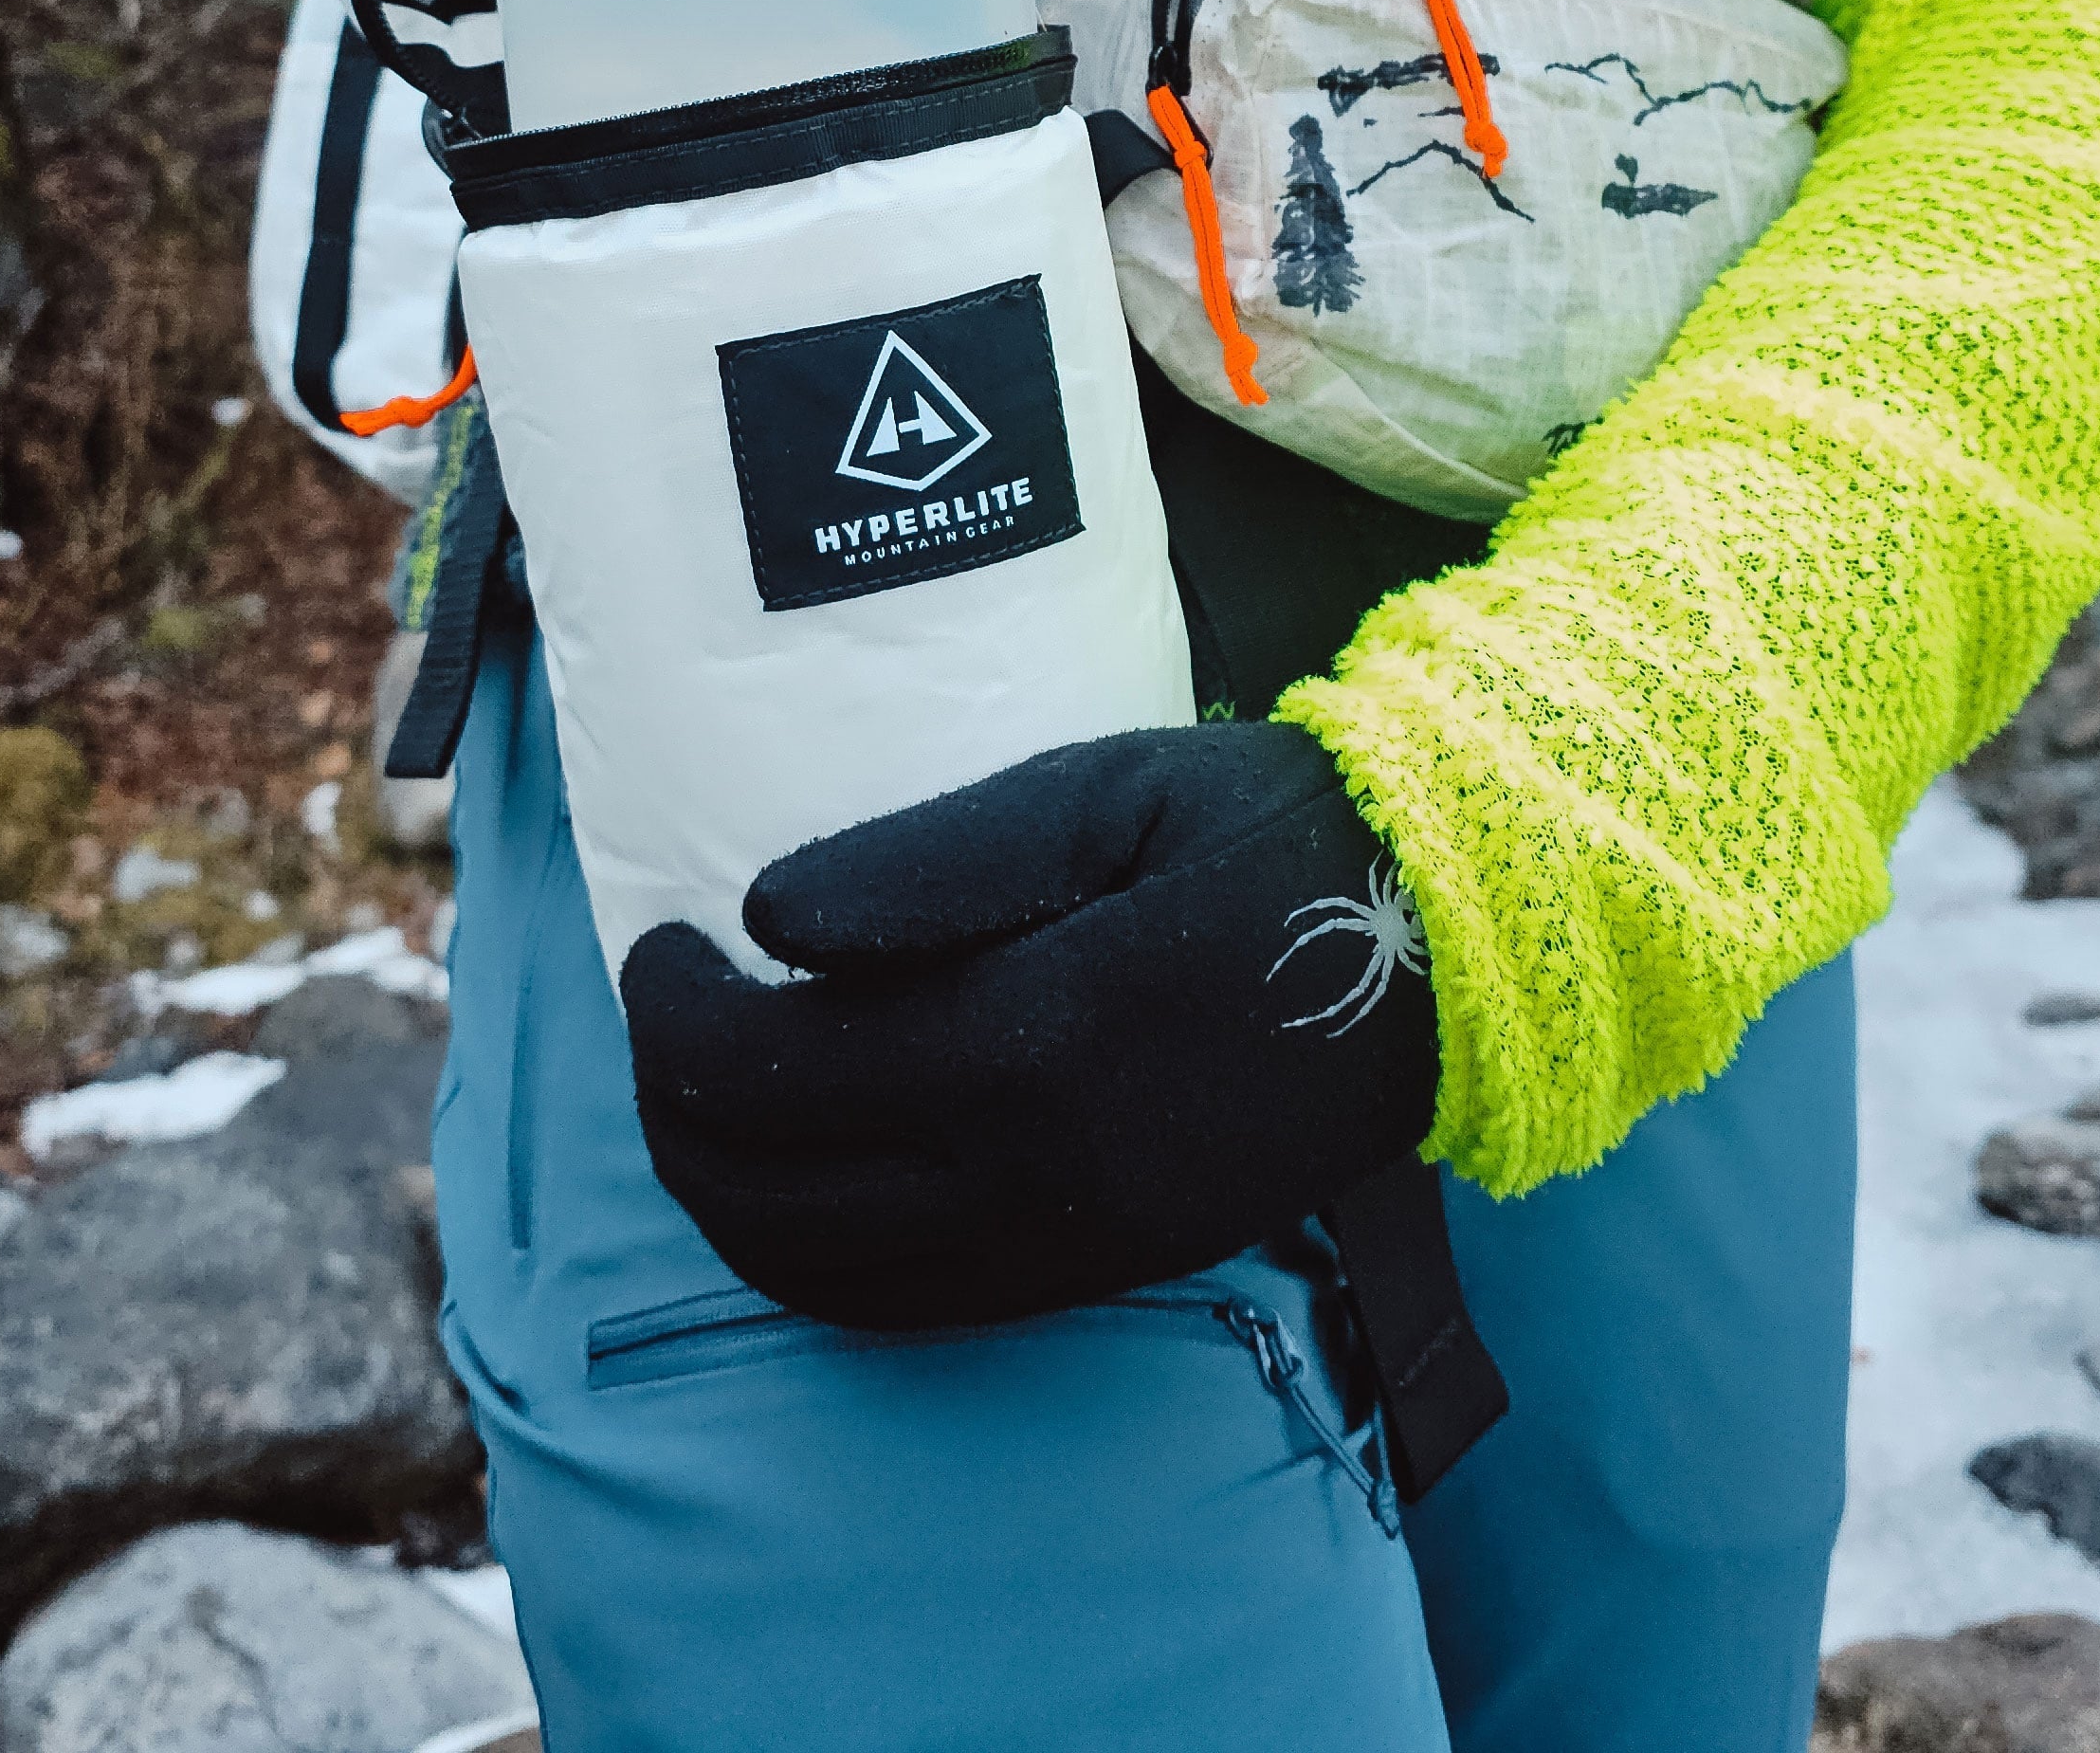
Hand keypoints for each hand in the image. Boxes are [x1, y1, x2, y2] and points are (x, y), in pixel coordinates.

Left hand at [621, 724, 1442, 1328]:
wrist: (1439, 956)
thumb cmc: (1264, 835)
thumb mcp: (1105, 793)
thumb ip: (934, 859)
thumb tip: (764, 920)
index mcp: (1031, 1035)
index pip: (773, 1072)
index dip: (673, 1016)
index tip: (660, 944)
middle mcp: (1036, 1171)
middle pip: (768, 1195)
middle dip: (676, 1111)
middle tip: (668, 1013)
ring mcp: (1072, 1240)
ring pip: (823, 1277)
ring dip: (730, 1199)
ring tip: (717, 1098)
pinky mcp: (1105, 1268)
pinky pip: (911, 1307)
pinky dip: (818, 1263)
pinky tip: (810, 1181)